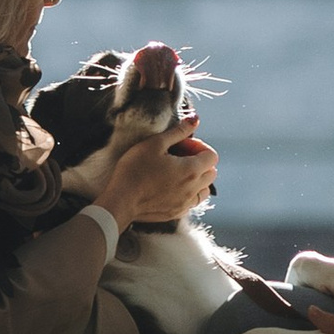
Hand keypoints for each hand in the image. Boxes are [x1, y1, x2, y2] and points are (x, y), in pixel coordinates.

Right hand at [95, 134, 218, 227]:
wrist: (121, 201)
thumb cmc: (135, 169)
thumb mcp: (155, 143)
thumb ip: (179, 131)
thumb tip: (195, 119)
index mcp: (191, 170)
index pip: (212, 156)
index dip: (198, 146)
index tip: (180, 145)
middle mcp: (193, 189)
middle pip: (211, 173)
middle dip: (199, 161)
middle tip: (178, 156)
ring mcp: (185, 204)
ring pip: (204, 190)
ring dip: (197, 179)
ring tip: (176, 172)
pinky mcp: (176, 213)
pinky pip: (192, 202)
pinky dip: (188, 193)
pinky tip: (170, 186)